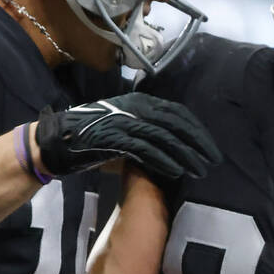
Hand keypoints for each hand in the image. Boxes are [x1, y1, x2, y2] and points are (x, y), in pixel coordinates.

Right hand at [35, 92, 220, 180]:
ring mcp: (125, 122)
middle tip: (214, 160)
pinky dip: (163, 160)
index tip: (211, 147)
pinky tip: (177, 171)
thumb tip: (172, 147)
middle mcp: (135, 108)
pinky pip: (145, 149)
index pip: (177, 112)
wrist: (59, 140)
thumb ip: (146, 133)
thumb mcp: (124, 129)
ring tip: (201, 170)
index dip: (197, 130)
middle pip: (176, 123)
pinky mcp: (115, 138)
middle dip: (198, 142)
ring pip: (164, 137)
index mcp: (140, 102)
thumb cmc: (93, 137)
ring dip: (186, 154)